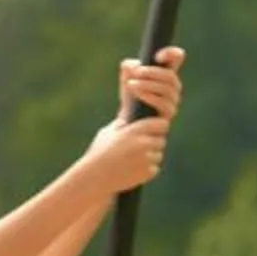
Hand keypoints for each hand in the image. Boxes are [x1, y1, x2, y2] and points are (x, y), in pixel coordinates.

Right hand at [87, 51, 181, 193]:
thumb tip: (128, 78)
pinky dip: (145, 168)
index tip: (145, 127)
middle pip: (161, 138)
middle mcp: (144, 143)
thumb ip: (126, 111)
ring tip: (130, 157)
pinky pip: (154, 167)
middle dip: (152, 140)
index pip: (161, 122)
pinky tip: (131, 169)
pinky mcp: (149, 173)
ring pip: (158, 152)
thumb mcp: (113, 127)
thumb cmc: (102, 149)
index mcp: (136, 129)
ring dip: (149, 154)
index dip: (155, 125)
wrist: (95, 177)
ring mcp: (148, 159)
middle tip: (136, 144)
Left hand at [119, 45, 183, 126]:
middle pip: (170, 76)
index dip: (171, 53)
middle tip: (137, 72)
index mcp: (165, 73)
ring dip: (148, 84)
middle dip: (152, 72)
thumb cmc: (131, 95)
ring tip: (131, 84)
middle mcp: (173, 87)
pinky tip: (138, 93)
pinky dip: (149, 96)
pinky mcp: (168, 115)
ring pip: (167, 90)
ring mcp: (173, 101)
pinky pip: (163, 104)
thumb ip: (129, 67)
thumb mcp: (127, 77)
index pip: (176, 58)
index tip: (158, 55)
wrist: (128, 119)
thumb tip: (133, 66)